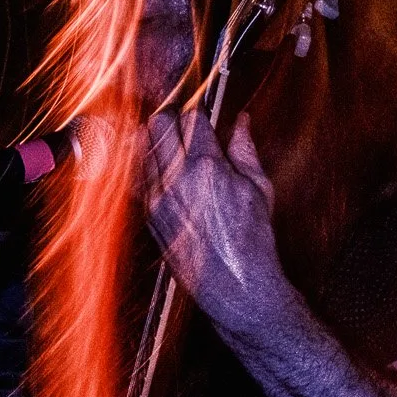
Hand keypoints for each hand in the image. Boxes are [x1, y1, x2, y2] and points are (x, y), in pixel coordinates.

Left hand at [145, 109, 286, 336]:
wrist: (236, 284)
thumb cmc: (252, 240)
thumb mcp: (259, 188)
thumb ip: (245, 149)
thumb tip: (242, 122)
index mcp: (207, 166)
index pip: (192, 117)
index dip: (198, 112)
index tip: (203, 114)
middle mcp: (177, 178)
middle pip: (159, 123)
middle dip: (172, 118)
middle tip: (183, 124)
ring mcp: (158, 197)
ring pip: (142, 146)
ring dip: (156, 140)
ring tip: (170, 144)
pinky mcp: (149, 215)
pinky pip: (137, 176)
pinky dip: (145, 166)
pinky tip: (157, 166)